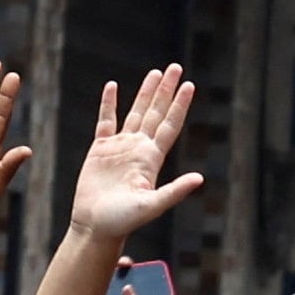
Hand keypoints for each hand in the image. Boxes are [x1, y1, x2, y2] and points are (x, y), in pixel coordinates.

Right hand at [68, 67, 203, 241]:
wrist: (95, 227)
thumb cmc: (123, 222)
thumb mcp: (152, 206)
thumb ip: (174, 191)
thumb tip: (200, 179)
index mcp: (152, 159)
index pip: (170, 125)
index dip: (179, 105)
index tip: (189, 85)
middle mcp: (139, 149)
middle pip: (156, 112)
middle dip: (165, 90)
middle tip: (175, 66)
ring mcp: (120, 148)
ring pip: (135, 113)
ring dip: (145, 93)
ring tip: (154, 72)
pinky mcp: (100, 150)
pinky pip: (105, 121)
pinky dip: (108, 103)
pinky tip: (112, 86)